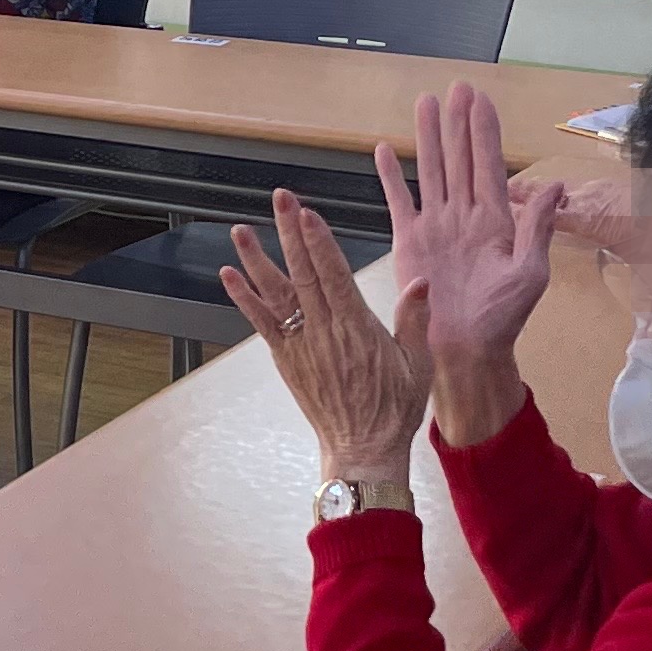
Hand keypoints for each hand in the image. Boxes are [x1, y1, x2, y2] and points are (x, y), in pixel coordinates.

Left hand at [221, 191, 436, 485]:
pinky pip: (262, 324)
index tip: (307, 214)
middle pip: (303, 273)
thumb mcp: (418, 364)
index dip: (319, 243)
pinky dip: (245, 299)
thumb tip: (421, 281)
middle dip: (290, 233)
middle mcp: (324, 332)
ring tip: (241, 230)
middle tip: (280, 199)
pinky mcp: (287, 359)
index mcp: (358, 329)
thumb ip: (415, 320)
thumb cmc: (394, 409)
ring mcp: (301, 345)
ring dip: (257, 260)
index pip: (334, 276)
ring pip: (276, 294)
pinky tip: (230, 275)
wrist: (363, 450)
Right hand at [380, 84, 560, 444]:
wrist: (465, 350)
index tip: (481, 99)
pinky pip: (399, 201)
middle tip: (456, 87)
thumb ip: (536, 228)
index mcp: (494, 220)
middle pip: (459, 158)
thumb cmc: (501, 319)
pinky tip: (385, 150)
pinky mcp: (409, 241)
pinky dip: (390, 176)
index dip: (484, 131)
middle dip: (458, 122)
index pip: (488, 164)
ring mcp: (436, 226)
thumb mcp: (530, 273)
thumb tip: (555, 187)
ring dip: (427, 137)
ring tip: (425, 104)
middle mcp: (464, 216)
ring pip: (431, 170)